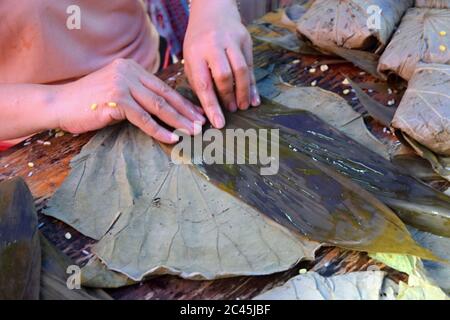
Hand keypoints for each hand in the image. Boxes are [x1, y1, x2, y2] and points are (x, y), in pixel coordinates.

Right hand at [53, 59, 204, 143]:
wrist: (59, 104)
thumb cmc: (88, 102)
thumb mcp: (116, 90)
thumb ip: (136, 93)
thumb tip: (162, 108)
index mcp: (131, 68)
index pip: (162, 87)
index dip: (182, 101)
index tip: (197, 113)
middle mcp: (129, 71)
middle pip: (164, 95)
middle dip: (185, 111)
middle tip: (202, 124)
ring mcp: (122, 84)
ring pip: (158, 106)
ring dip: (178, 121)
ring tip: (193, 132)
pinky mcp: (116, 99)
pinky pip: (144, 118)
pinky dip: (159, 130)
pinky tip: (172, 138)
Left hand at [183, 0, 259, 128]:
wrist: (213, 10)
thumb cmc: (199, 42)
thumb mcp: (190, 59)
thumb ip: (198, 82)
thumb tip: (206, 112)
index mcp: (195, 52)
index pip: (204, 83)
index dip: (212, 105)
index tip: (219, 123)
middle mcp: (213, 45)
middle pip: (224, 76)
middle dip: (229, 97)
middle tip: (232, 111)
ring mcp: (231, 40)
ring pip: (241, 70)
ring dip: (243, 92)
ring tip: (243, 106)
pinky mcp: (245, 39)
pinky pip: (250, 66)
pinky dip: (253, 84)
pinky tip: (254, 98)